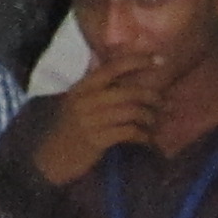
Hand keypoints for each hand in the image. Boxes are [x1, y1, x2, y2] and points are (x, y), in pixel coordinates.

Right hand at [33, 57, 166, 186]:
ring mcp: (91, 120)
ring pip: (132, 112)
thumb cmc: (70, 128)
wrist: (52, 157)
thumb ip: (97, 87)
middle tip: (165, 102)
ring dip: (150, 117)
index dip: (138, 61)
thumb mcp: (78, 102)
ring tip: (155, 122)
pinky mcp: (97, 140)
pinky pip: (129, 132)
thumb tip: (121, 70)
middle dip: (152, 96)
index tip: (160, 59)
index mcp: (82, 87)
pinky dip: (143, 135)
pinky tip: (148, 139)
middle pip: (129, 92)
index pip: (113, 67)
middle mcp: (86, 100)